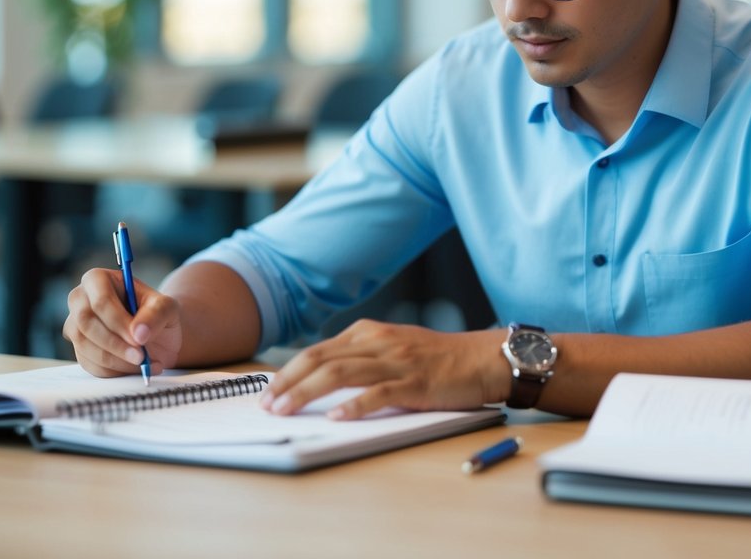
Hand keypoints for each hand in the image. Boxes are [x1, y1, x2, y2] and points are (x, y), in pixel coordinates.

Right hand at [63, 267, 183, 377]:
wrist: (156, 334)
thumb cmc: (158, 314)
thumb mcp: (167, 307)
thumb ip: (157, 314)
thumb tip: (138, 333)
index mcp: (98, 279)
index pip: (100, 300)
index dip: (118, 322)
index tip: (139, 339)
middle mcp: (80, 300)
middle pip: (85, 323)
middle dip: (114, 344)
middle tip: (140, 356)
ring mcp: (76, 325)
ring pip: (84, 346)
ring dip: (116, 360)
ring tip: (144, 363)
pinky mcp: (79, 349)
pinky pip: (89, 364)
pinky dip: (113, 370)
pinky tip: (134, 367)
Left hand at [260, 320, 506, 419]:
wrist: (483, 359)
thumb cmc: (438, 360)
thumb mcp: (394, 349)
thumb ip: (362, 359)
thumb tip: (319, 382)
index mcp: (369, 333)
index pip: (317, 351)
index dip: (288, 372)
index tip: (268, 392)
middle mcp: (379, 342)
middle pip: (321, 359)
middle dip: (288, 382)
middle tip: (267, 405)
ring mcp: (397, 362)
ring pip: (341, 373)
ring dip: (308, 393)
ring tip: (286, 411)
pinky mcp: (416, 383)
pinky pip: (379, 393)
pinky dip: (355, 405)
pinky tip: (336, 417)